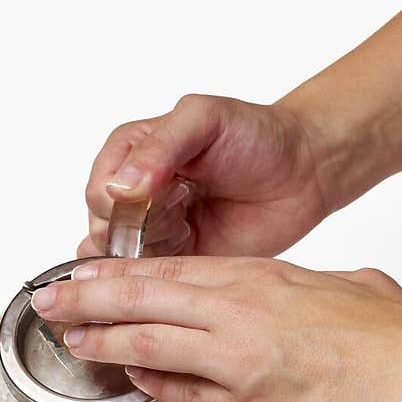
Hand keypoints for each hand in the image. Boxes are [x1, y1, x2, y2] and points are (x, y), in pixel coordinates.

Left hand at [32, 256, 401, 401]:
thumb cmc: (398, 343)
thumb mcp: (357, 288)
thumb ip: (324, 286)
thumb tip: (320, 293)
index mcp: (265, 279)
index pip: (177, 268)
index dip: (126, 271)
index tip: (94, 271)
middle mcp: (241, 311)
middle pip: (146, 295)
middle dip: (90, 296)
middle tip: (51, 296)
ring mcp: (237, 359)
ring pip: (150, 340)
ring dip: (102, 338)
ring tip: (69, 337)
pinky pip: (182, 391)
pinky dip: (150, 381)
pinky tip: (127, 377)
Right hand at [80, 95, 331, 259]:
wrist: (303, 172)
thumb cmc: (256, 135)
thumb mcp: (204, 121)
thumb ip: (159, 147)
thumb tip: (120, 187)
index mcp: (131, 153)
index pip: (98, 191)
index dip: (120, 203)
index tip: (159, 195)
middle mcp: (136, 194)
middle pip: (105, 230)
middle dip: (138, 231)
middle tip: (182, 212)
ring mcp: (157, 230)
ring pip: (125, 260)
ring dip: (151, 254)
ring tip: (188, 227)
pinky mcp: (181, 261)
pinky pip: (153, 280)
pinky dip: (162, 278)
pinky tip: (187, 254)